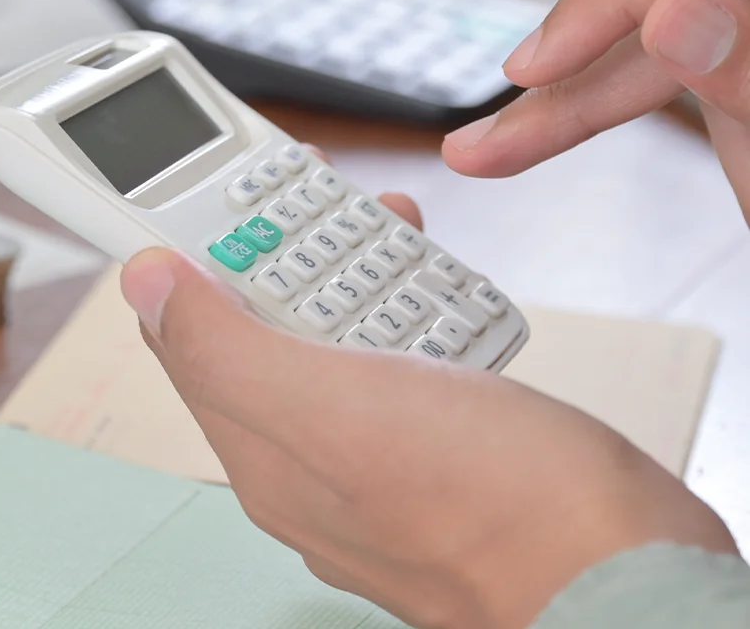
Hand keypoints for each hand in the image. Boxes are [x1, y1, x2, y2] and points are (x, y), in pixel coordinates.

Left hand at [120, 194, 735, 628]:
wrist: (629, 581)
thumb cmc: (489, 507)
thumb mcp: (328, 406)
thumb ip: (223, 347)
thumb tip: (142, 284)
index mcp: (262, 452)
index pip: (188, 337)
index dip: (191, 256)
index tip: (217, 191)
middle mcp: (311, 464)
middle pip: (266, 330)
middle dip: (287, 251)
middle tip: (323, 193)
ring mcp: (381, 462)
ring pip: (343, 340)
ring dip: (358, 272)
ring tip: (392, 222)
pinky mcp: (450, 452)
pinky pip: (410, 364)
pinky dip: (420, 313)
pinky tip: (443, 291)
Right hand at [443, 0, 749, 223]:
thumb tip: (680, 12)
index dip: (604, 1)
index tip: (532, 67)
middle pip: (662, 8)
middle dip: (566, 79)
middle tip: (484, 142)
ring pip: (654, 46)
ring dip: (566, 101)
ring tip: (486, 149)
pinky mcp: (741, 74)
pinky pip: (670, 71)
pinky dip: (607, 102)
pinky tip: (551, 123)